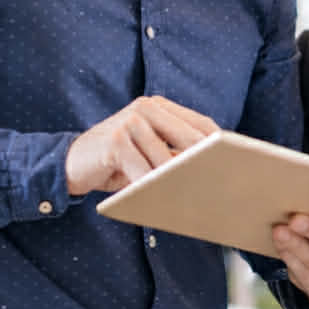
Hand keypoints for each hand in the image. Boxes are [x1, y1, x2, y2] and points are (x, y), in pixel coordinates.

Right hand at [65, 95, 218, 195]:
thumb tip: (213, 170)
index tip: (237, 165)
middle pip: (190, 139)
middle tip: (221, 187)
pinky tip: (156, 200)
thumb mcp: (150, 152)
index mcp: (159, 107)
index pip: (201, 124)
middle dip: (204, 165)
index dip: (220, 146)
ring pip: (166, 161)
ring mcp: (130, 122)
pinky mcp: (115, 141)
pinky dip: (150, 189)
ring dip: (176, 184)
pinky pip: (143, 172)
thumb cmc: (118, 162)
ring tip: (188, 201)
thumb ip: (175, 153)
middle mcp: (146, 108)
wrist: (72, 163)